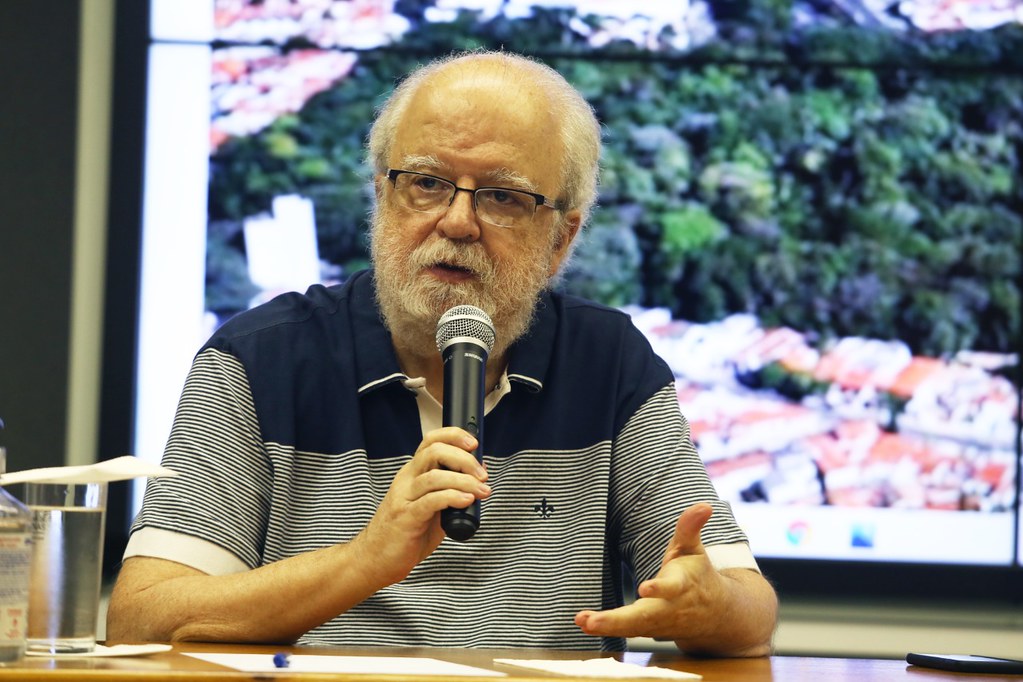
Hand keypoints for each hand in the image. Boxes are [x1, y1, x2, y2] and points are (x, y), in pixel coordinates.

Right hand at [351, 427, 490, 587]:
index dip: (454, 436)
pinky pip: (431, 500)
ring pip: (434, 476)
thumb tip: (479, 473)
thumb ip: (452, 491)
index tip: (474, 444)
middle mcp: (407, 480)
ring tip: (481, 491)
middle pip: (434, 452)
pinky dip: (453, 497)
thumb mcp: (432, 507)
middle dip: (464, 459)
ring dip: (464, 480)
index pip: (431, 441)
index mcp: (413, 473)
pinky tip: (467, 501)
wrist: (375, 559)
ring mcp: (404, 497)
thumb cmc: (405, 534)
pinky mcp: (406, 517)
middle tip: (482, 475)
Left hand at [575, 503, 727, 644]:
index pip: (672, 588)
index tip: (644, 588)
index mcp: (682, 585)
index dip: (659, 588)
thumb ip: (689, 527)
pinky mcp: (647, 630)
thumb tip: (704, 505)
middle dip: (619, 620)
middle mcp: (669, 609)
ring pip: (633, 629)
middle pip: (645, 617)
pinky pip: (626, 632)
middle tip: (593, 621)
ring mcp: (658, 624)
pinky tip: (584, 624)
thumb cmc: (696, 574)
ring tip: (584, 622)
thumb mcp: (693, 549)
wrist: (714, 615)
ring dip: (607, 626)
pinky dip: (605, 630)